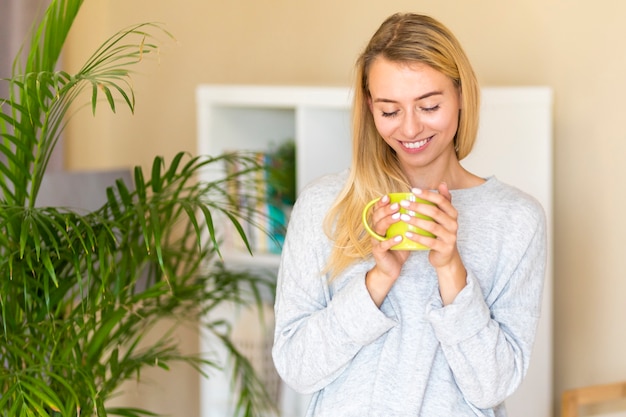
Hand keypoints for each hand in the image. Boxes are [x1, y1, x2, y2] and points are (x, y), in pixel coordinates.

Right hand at [365, 194, 410, 305]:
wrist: (392, 267)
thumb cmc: (400, 246)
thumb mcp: (403, 230)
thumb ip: (408, 219)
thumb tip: (422, 204)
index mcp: (381, 223)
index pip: (378, 209)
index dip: (382, 202)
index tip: (390, 196)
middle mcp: (376, 230)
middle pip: (377, 216)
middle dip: (386, 209)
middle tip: (398, 204)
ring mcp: (376, 241)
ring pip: (378, 228)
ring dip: (388, 221)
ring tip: (399, 216)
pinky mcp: (379, 252)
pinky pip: (383, 245)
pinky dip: (390, 241)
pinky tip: (399, 237)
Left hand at [402, 183, 466, 303]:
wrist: (446, 257)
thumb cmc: (441, 234)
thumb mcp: (444, 217)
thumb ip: (443, 201)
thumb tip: (443, 183)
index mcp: (453, 214)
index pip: (441, 200)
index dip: (427, 194)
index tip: (413, 190)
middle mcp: (454, 224)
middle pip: (435, 212)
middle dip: (418, 206)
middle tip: (403, 203)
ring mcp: (450, 237)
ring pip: (432, 227)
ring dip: (416, 221)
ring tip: (403, 216)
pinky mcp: (444, 248)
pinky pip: (430, 242)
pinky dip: (418, 237)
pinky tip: (407, 233)